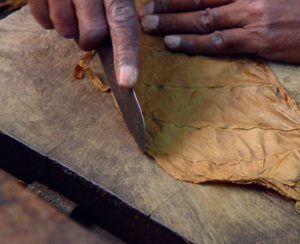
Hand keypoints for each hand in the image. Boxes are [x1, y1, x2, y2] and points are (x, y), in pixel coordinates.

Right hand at [28, 0, 139, 86]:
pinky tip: (54, 3)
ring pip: (66, 30)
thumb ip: (120, 8)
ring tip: (71, 7)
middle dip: (91, 39)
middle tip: (87, 23)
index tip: (127, 82)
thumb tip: (121, 41)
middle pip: (92, 34)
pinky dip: (49, 19)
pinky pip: (43, 21)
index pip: (123, 22)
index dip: (126, 55)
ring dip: (70, 28)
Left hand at [139, 0, 299, 62]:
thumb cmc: (298, 6)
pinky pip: (218, 42)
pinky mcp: (258, 40)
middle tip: (144, 13)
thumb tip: (214, 1)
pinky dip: (193, 43)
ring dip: (173, 24)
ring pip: (203, 19)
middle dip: (167, 6)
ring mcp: (252, 16)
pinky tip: (173, 44)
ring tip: (149, 27)